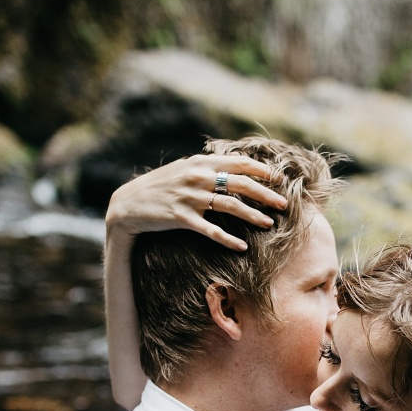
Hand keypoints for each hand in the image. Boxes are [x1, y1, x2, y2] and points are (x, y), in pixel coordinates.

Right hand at [105, 153, 287, 252]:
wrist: (128, 204)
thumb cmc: (159, 187)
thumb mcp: (182, 170)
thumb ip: (206, 167)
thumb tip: (232, 165)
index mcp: (200, 163)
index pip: (238, 163)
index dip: (262, 170)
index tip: (280, 180)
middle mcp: (197, 177)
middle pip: (240, 183)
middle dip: (265, 194)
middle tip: (283, 204)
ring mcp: (189, 197)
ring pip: (229, 206)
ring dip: (252, 216)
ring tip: (269, 224)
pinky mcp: (181, 218)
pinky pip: (210, 230)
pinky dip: (227, 238)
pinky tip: (241, 247)